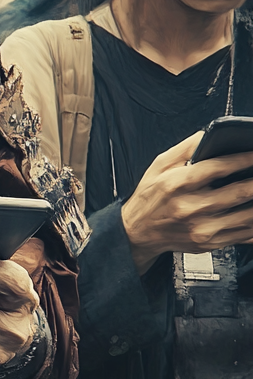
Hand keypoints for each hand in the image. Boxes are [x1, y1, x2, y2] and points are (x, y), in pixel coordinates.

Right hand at [121, 132, 252, 274]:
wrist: (138, 232)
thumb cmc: (150, 197)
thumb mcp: (159, 166)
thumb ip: (185, 148)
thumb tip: (209, 135)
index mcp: (177, 184)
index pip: (218, 168)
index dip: (244, 159)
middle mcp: (190, 207)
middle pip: (239, 192)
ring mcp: (201, 228)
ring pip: (247, 216)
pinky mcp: (209, 243)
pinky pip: (244, 234)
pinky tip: (251, 210)